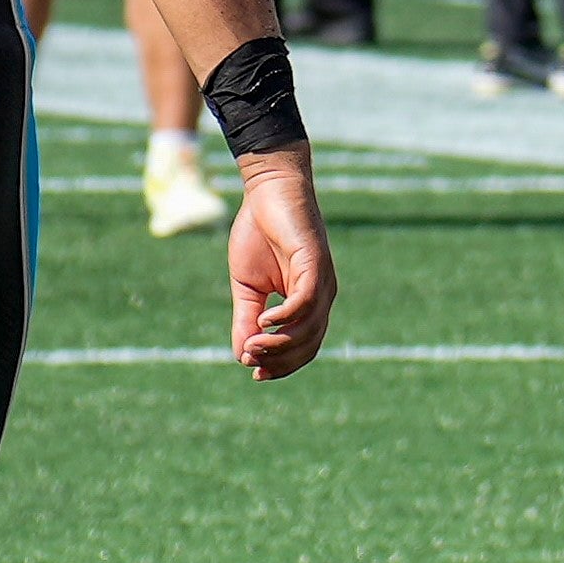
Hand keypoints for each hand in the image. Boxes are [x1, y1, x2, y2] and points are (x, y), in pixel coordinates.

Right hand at [226, 155, 333, 379]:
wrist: (267, 191)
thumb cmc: (258, 233)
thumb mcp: (246, 286)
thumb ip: (245, 319)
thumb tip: (242, 355)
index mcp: (307, 301)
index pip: (302, 347)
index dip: (281, 365)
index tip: (254, 371)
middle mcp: (321, 296)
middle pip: (308, 344)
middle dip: (280, 360)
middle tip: (252, 361)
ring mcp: (321, 281)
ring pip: (308, 329)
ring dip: (279, 343)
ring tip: (254, 344)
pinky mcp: (315, 265)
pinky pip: (304, 302)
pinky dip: (285, 318)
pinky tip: (262, 320)